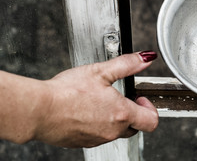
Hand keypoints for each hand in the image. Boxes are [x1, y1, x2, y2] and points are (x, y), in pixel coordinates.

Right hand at [0, 51, 158, 147]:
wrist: (38, 110)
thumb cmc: (66, 92)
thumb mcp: (101, 71)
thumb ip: (127, 64)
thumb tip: (145, 58)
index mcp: (121, 114)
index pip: (152, 121)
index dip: (150, 108)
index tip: (139, 97)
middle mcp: (112, 131)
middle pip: (135, 127)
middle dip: (132, 113)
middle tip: (121, 98)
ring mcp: (97, 139)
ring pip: (115, 132)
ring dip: (114, 119)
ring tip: (99, 102)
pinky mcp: (82, 143)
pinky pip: (98, 136)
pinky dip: (97, 125)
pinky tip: (85, 111)